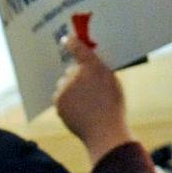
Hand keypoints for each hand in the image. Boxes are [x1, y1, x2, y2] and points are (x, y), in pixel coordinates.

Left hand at [53, 33, 136, 164]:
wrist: (104, 132)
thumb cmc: (113, 107)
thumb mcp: (112, 82)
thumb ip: (98, 69)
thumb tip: (84, 64)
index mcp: (92, 66)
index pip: (78, 48)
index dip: (72, 43)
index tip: (67, 40)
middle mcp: (76, 74)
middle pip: (71, 70)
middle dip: (76, 77)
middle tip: (89, 90)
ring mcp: (65, 88)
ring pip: (64, 84)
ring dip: (70, 90)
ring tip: (86, 103)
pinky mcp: (58, 101)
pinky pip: (60, 97)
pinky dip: (66, 102)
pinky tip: (79, 110)